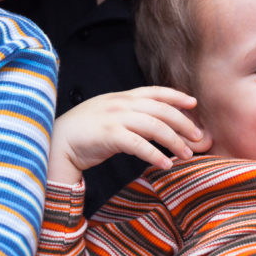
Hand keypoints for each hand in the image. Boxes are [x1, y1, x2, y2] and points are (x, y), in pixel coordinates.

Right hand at [48, 86, 210, 184]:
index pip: (154, 91)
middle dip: (183, 123)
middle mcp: (120, 103)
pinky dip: (155, 154)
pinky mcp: (109, 135)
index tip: (193, 103)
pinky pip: (139, 144)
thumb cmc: (85, 131)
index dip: (176, 95)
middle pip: (160, 109)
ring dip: (174, 141)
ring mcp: (114, 118)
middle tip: (198, 137)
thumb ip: (128, 112)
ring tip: (186, 155)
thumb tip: (154, 121)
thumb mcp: (108, 113)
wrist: (58, 141)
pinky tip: (165, 164)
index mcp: (121, 96)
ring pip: (154, 126)